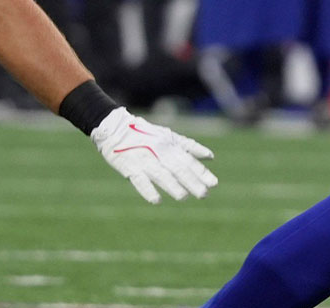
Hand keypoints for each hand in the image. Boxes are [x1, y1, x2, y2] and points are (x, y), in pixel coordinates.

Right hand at [91, 107, 216, 202]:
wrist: (116, 128)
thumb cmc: (146, 133)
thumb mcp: (170, 136)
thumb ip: (190, 147)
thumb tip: (211, 157)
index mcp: (170, 145)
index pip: (189, 160)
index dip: (201, 172)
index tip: (213, 183)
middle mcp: (159, 151)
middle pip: (178, 168)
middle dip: (191, 181)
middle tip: (203, 194)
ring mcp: (145, 160)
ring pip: (161, 174)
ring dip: (173, 186)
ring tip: (184, 197)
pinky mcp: (130, 167)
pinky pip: (140, 180)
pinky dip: (148, 190)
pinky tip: (156, 200)